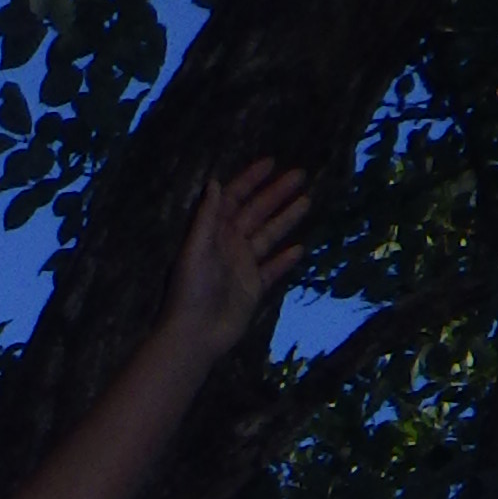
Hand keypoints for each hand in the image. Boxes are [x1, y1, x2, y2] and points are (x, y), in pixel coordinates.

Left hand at [166, 158, 307, 357]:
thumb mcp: (196, 249)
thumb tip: (216, 182)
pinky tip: (300, 248)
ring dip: (286, 219)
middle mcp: (229, 245)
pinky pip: (272, 269)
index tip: (271, 163)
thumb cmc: (190, 291)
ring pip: (268, 236)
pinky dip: (284, 260)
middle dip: (276, 194)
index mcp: (213, 233)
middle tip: (301, 175)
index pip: (234, 199)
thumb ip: (207, 217)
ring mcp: (242, 267)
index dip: (250, 180)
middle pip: (256, 213)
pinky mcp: (252, 289)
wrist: (195, 334)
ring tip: (307, 201)